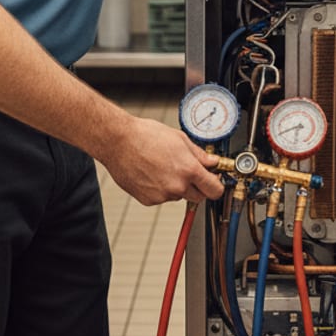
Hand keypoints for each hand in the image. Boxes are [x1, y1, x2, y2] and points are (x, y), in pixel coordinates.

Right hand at [100, 117, 224, 206]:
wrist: (118, 142)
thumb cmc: (145, 135)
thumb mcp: (179, 139)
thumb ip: (199, 154)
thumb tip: (212, 162)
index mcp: (188, 169)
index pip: (215, 190)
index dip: (217, 186)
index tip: (215, 182)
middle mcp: (177, 186)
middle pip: (199, 197)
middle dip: (198, 187)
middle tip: (189, 172)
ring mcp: (162, 195)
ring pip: (178, 196)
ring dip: (176, 186)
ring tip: (162, 167)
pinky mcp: (148, 200)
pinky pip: (161, 198)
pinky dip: (160, 189)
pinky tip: (151, 174)